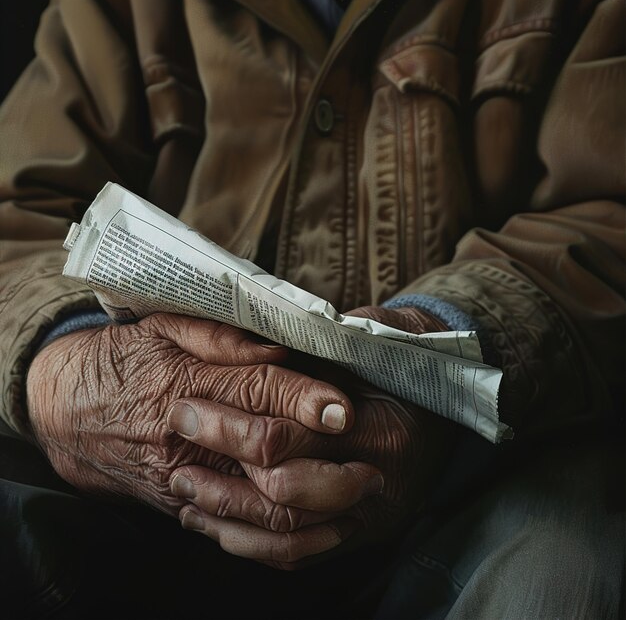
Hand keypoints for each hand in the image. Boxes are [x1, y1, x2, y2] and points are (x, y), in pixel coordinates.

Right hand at [26, 313, 354, 514]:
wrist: (67, 408)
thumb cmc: (126, 357)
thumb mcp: (165, 326)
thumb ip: (220, 334)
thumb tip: (277, 347)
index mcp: (187, 382)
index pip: (258, 390)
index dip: (304, 398)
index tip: (344, 408)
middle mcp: (187, 435)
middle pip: (266, 455)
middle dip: (324, 463)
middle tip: (371, 464)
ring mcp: (182, 476)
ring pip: (256, 503)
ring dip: (315, 506)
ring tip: (360, 496)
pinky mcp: (179, 504)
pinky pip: (236, 531)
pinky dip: (284, 537)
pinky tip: (324, 527)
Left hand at [167, 305, 452, 568]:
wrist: (448, 389)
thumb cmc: (400, 353)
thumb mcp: (365, 336)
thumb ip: (314, 348)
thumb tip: (249, 352)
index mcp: (381, 426)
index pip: (289, 437)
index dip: (230, 425)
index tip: (186, 409)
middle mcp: (380, 481)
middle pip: (283, 494)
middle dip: (221, 479)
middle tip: (178, 458)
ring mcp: (373, 515)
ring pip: (289, 538)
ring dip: (227, 519)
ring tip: (184, 494)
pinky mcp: (364, 532)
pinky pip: (303, 553)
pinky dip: (253, 547)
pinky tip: (215, 528)